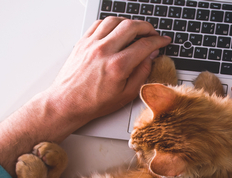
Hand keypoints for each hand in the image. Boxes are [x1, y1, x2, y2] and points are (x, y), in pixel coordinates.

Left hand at [0, 17, 169, 177]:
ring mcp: (92, 45)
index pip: (145, 44)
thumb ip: (142, 73)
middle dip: (147, 27)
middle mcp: (105, 51)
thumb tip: (151, 57)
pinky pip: (99, 23)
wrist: (67, 103)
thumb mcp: (126, 94)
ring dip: (129, 22)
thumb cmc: (94, 102)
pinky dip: (111, 23)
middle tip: (152, 33)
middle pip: (132, 26)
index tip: (163, 41)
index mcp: (118, 66)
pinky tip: (117, 30)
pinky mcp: (83, 42)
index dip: (159, 41)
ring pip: (115, 20)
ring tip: (136, 30)